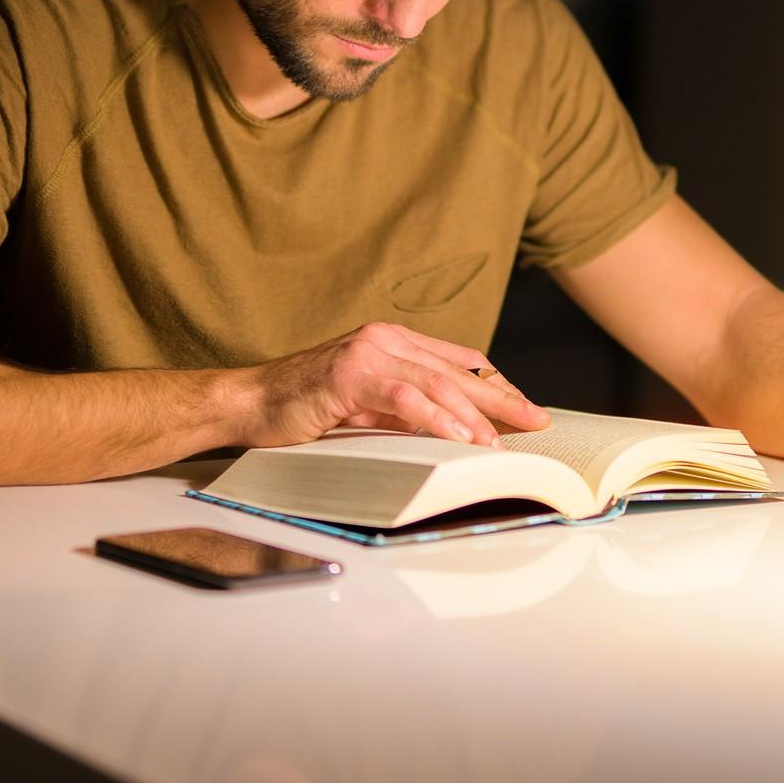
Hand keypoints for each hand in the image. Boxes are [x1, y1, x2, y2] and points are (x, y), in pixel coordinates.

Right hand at [236, 322, 550, 449]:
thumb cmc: (304, 407)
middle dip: (502, 399)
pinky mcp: (349, 375)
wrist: (247, 402)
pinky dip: (435, 419)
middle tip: (536, 422)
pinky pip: (403, 398)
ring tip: (499, 444)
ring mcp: (368, 353)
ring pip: (436, 383)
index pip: (460, 361)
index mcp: (394, 341)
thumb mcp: (367, 405)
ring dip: (473, 417)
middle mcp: (386, 338)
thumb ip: (406, 407)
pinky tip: (458, 439)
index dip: (497, 386)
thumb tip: (456, 429)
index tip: (527, 409)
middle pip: (458, 370)